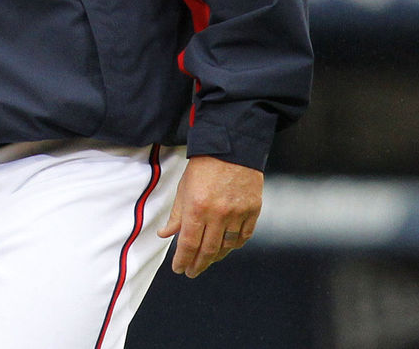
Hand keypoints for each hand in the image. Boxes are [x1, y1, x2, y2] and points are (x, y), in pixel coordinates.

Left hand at [158, 155, 262, 277]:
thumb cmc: (203, 167)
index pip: (188, 244)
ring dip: (216, 257)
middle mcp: (218, 214)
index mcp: (196, 208)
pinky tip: (227, 247)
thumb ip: (177, 215)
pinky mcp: (253, 210)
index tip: (179, 269)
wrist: (231, 147)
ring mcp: (237, 213)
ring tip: (207, 260)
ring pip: (227, 246)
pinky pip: (244, 236)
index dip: (183, 260)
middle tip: (192, 272)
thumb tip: (166, 235)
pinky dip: (234, 244)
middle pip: (208, 250)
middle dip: (198, 264)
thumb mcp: (183, 188)